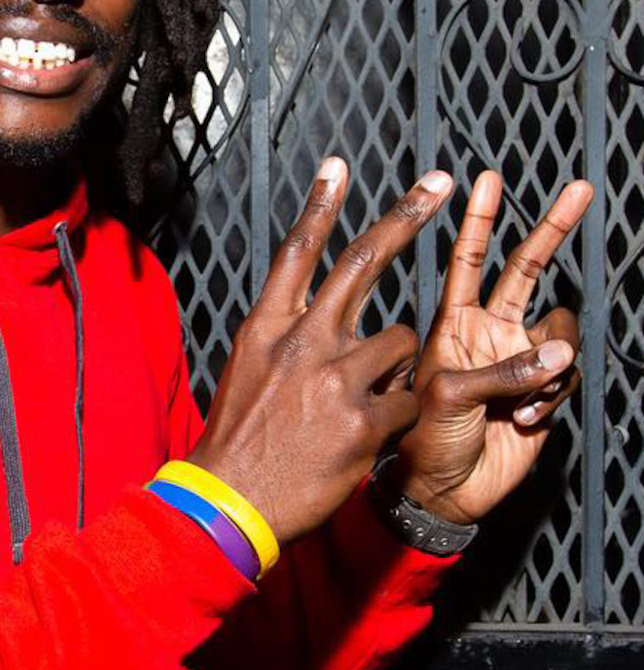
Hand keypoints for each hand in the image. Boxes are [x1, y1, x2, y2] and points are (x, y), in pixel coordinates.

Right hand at [189, 158, 452, 546]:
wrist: (229, 504)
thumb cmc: (238, 444)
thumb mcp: (246, 374)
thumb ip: (284, 341)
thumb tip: (316, 319)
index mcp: (268, 328)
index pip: (298, 252)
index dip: (321, 205)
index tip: (340, 165)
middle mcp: (303, 341)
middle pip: (363, 262)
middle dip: (407, 216)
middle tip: (439, 183)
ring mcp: (335, 378)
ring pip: (402, 342)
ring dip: (399, 367)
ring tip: (369, 401)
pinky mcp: (364, 420)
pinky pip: (409, 402)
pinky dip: (399, 417)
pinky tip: (370, 438)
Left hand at [396, 170, 593, 523]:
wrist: (443, 493)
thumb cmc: (421, 443)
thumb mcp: (447, 396)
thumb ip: (499, 370)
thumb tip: (558, 350)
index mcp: (452, 324)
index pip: (469, 261)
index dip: (480, 221)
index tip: (486, 180)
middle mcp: (488, 332)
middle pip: (527, 269)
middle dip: (551, 229)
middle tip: (579, 190)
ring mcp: (518, 359)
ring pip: (560, 328)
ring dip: (549, 357)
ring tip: (520, 398)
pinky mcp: (541, 390)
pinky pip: (566, 374)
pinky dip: (551, 393)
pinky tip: (524, 419)